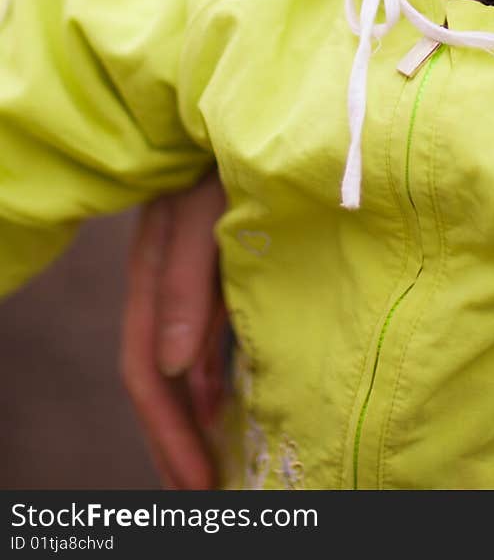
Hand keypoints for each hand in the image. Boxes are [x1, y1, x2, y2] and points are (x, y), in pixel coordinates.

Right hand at [120, 170, 227, 489]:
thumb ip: (188, 283)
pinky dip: (211, 374)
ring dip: (193, 413)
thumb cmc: (227, 147)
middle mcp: (164, 279)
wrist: (243, 100)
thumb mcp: (206, 210)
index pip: (148, 371)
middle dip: (174, 440)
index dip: (169, 432)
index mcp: (153, 271)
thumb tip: (173, 370)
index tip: (200, 485)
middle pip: (158, 376)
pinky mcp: (216, 259)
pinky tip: (226, 398)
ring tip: (214, 462)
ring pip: (179, 359)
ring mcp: (188, 270)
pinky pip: (204, 332)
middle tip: (203, 494)